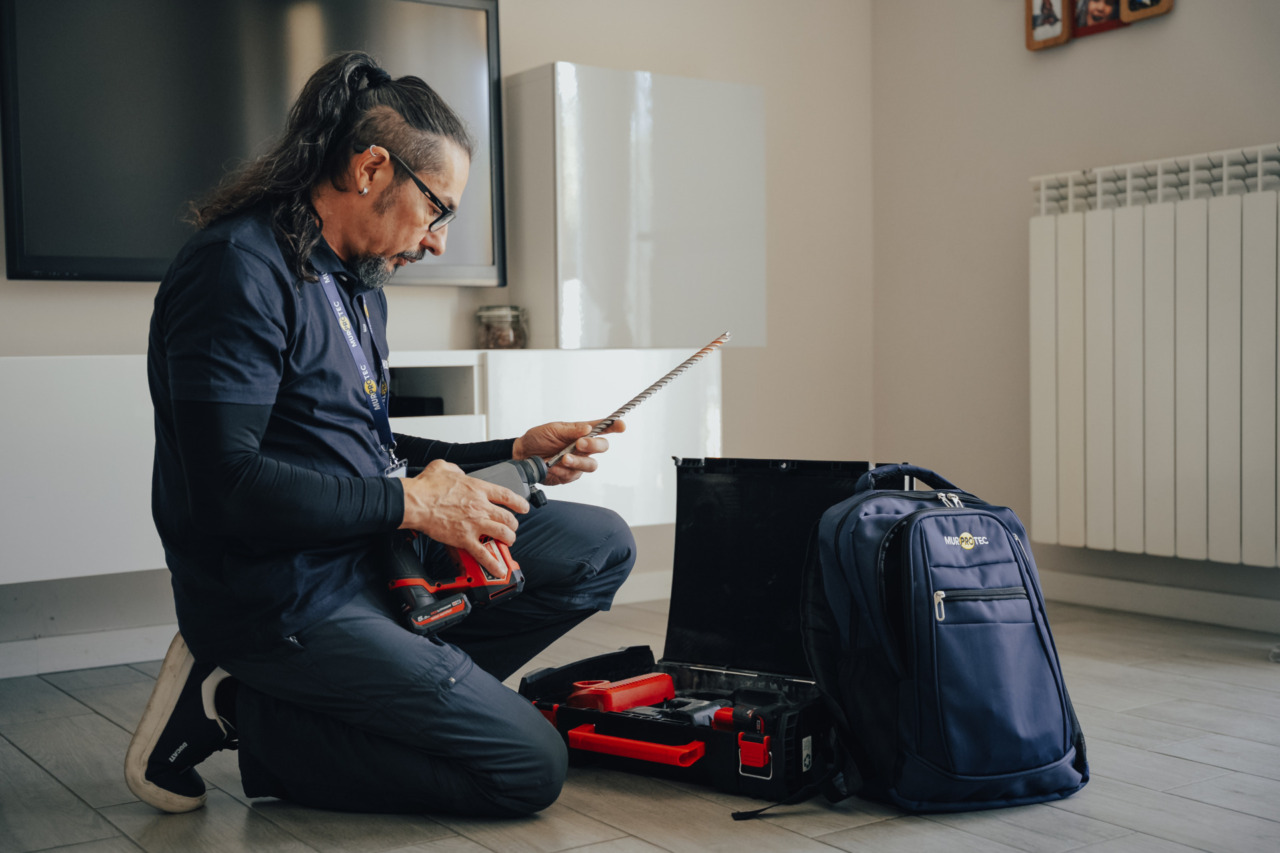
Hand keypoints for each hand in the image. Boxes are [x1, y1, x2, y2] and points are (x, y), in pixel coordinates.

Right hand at [399, 459, 529, 577]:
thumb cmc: (426, 487)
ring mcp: (475, 524)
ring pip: (503, 534)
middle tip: (512, 527)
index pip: (506, 495)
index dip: (518, 502)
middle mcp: (481, 507)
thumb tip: (457, 472)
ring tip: (507, 542)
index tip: (523, 507)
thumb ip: (455, 470)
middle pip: (508, 517)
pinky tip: (498, 569)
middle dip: (513, 524)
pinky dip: (493, 563)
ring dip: (509, 539)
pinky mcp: (465, 539)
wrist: (416, 502)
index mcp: (477, 489)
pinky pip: (483, 554)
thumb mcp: (443, 468)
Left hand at [513, 419, 625, 486]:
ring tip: (563, 459)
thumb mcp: (552, 429)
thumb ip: (571, 430)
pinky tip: (553, 467)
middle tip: (580, 444)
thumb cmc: (538, 438)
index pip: (602, 428)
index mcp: (581, 432)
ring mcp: (578, 462)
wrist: (522, 455)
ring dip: (578, 461)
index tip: (621, 425)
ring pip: (591, 465)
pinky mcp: (570, 475)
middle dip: (594, 445)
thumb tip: (588, 428)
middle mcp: (583, 447)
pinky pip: (574, 475)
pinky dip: (563, 471)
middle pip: (602, 447)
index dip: (614, 426)